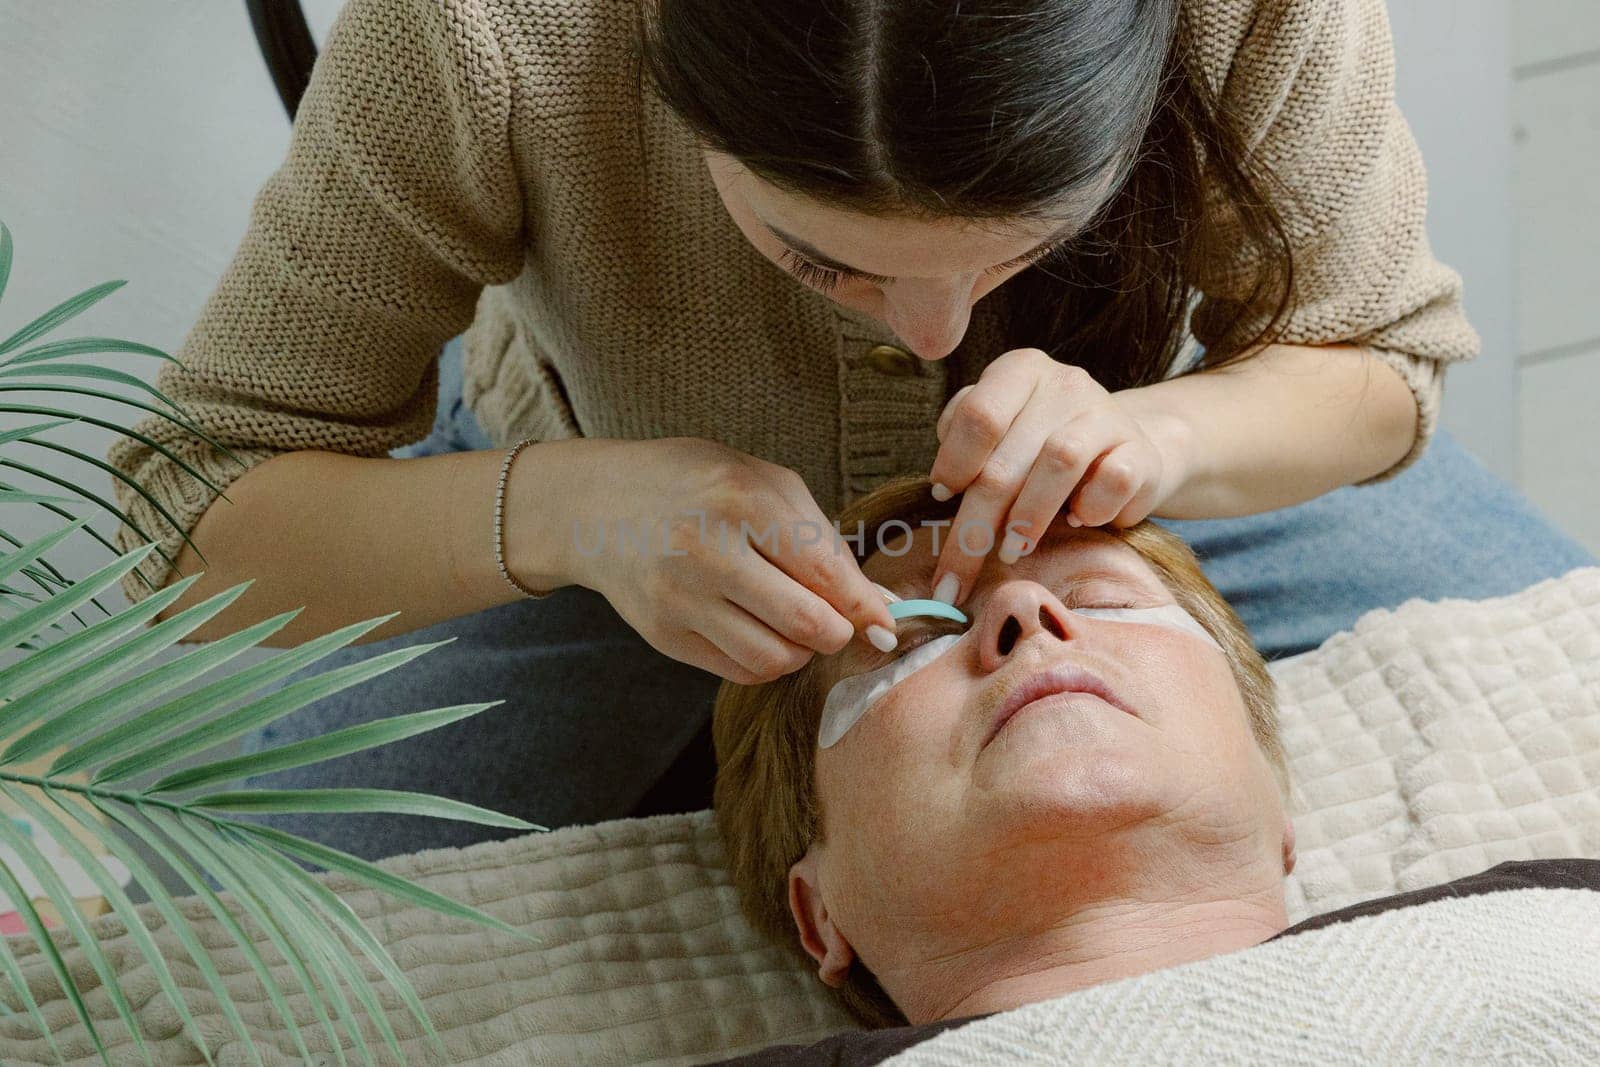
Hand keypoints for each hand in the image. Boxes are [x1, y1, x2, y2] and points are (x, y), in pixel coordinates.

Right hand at [521, 437, 897, 684]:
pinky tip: (758, 629)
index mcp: (741, 501)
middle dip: (838, 632)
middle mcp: (707, 552)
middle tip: (837, 620)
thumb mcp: (763, 483)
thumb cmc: (696, 486)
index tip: (888, 625)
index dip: (867, 607)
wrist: (598, 507)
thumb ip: (822, 539)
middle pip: (806, 625)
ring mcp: (680, 599)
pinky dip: (765, 659)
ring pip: (775, 659)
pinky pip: (739, 671)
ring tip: (792, 622)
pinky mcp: (663, 636)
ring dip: (801, 650)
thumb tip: (877, 605)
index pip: (824, 573)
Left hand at [926, 348, 1184, 604]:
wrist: (1127, 447)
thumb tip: (942, 488)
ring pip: (1058, 463)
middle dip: (975, 524)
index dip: (954, 463)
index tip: (939, 500)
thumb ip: (966, 443)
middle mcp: (1064, 384)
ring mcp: (1106, 414)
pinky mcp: (1142, 451)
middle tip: (956, 574)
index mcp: (1019, 372)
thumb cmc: (1042, 446)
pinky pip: (1112, 482)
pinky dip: (1090, 510)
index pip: (978, 415)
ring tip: (1011, 551)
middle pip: (1008, 457)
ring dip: (1028, 517)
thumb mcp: (1001, 432)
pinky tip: (1076, 521)